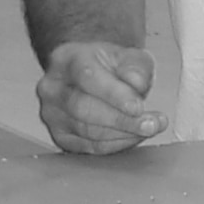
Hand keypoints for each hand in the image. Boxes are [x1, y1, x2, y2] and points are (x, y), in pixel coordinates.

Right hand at [36, 41, 167, 154]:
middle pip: (83, 109)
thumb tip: (137, 85)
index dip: (114, 94)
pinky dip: (116, 144)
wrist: (94, 75)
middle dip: (122, 120)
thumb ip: (136, 67)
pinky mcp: (61, 135)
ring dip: (123, 134)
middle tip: (152, 124)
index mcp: (67, 59)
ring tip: (150, 128)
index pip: (88, 77)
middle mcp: (53, 87)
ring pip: (86, 131)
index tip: (138, 107)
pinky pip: (89, 146)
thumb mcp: (130, 56)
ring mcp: (52, 113)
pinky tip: (135, 136)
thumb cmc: (111, 66)